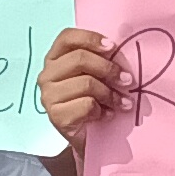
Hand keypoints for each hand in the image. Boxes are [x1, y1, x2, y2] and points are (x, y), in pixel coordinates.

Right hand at [38, 26, 127, 143]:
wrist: (87, 138)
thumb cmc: (92, 101)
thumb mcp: (95, 76)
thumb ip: (99, 60)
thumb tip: (118, 50)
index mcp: (54, 59)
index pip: (67, 37)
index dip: (91, 38)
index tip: (113, 47)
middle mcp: (46, 75)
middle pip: (80, 59)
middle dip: (109, 69)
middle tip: (128, 80)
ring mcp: (48, 96)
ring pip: (86, 83)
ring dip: (110, 94)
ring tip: (122, 103)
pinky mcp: (55, 116)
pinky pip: (86, 105)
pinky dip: (103, 111)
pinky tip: (106, 115)